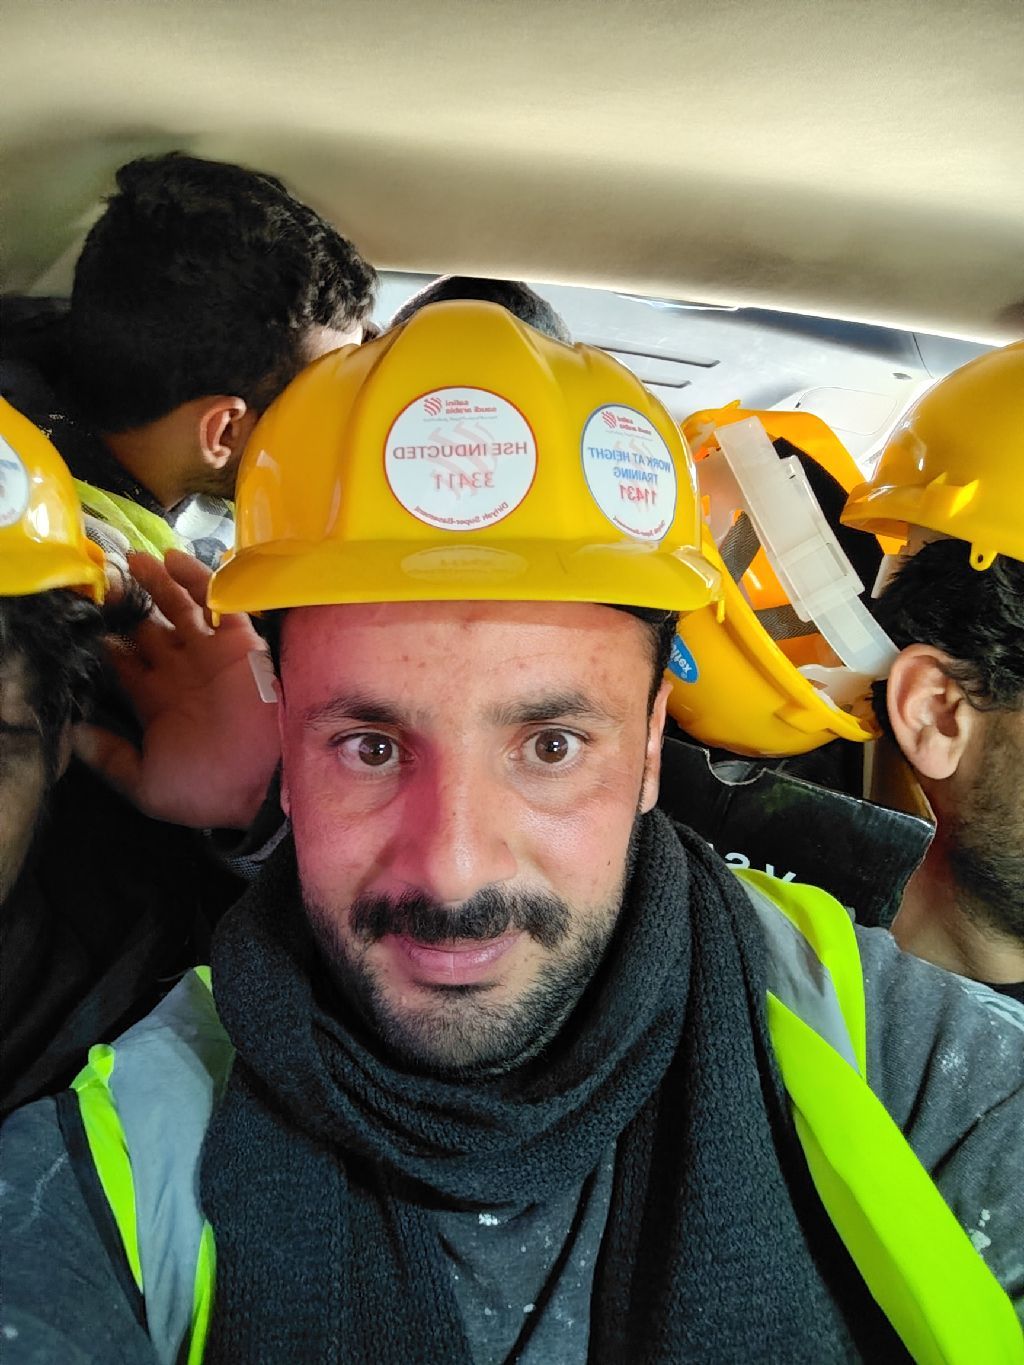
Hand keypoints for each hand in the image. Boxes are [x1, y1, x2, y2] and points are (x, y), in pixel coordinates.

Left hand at [74, 550, 280, 829]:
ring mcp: (210, 655)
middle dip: (128, 605)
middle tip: (107, 581)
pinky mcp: (240, 643)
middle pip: (149, 628)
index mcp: (158, 701)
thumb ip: (110, 759)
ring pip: (179, 609)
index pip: (125, 661)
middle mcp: (182, 672)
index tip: (85, 619)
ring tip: (132, 559)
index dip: (106, 641)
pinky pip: (217, 603)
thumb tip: (72, 735)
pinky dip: (196, 580)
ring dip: (156, 584)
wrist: (264, 787)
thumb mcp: (146, 784)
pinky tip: (170, 559)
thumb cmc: (206, 789)